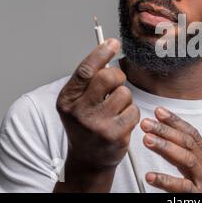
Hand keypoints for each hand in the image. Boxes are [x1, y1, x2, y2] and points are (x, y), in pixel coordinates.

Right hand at [54, 39, 139, 191]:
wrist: (89, 159)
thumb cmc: (87, 124)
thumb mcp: (79, 102)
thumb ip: (89, 80)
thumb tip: (109, 47)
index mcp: (67, 99)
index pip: (86, 70)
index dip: (101, 53)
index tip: (114, 42)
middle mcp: (79, 112)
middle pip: (108, 77)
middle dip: (118, 76)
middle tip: (116, 84)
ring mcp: (96, 125)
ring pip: (124, 93)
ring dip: (125, 98)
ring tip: (116, 110)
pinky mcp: (114, 135)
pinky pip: (134, 111)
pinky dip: (132, 114)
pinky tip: (122, 123)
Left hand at [140, 107, 201, 192]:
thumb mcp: (198, 167)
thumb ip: (185, 152)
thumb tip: (163, 133)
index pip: (191, 133)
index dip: (175, 121)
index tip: (159, 111)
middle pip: (187, 142)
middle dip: (165, 130)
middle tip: (146, 123)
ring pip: (185, 159)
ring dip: (165, 147)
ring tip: (147, 140)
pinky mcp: (199, 197)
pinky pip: (181, 187)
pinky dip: (165, 180)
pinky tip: (150, 176)